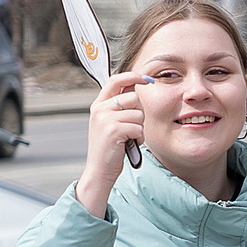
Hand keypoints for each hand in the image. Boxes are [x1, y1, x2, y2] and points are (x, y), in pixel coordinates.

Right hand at [72, 70, 147, 217]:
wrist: (100, 170)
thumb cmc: (110, 148)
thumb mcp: (110, 122)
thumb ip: (120, 105)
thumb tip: (136, 85)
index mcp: (99, 104)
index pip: (116, 80)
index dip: (133, 76)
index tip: (148, 79)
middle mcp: (100, 108)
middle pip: (133, 97)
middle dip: (139, 113)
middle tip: (130, 128)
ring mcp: (105, 118)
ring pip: (138, 113)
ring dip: (139, 127)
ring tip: (128, 137)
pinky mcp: (113, 130)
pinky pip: (138, 127)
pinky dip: (139, 137)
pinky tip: (129, 144)